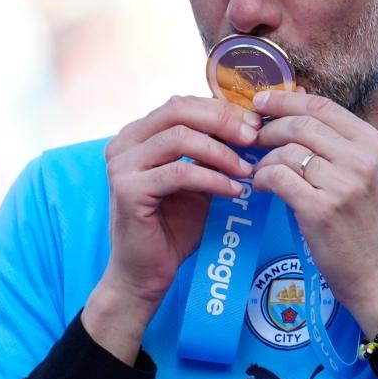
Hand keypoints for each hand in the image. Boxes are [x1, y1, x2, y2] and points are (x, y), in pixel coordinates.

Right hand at [83, 95, 259, 362]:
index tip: (255, 124)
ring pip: (180, 138)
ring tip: (248, 170)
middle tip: (255, 137)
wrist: (145, 274)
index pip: (182, 104)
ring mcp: (122, 165)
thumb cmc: (173, 227)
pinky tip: (234, 191)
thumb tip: (253, 126)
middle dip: (223, 121)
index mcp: (138, 134)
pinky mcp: (127, 190)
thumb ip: (213, 152)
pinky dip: (212, 179)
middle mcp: (124, 143)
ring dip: (221, 153)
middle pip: (178, 110)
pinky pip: (179, 173)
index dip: (221, 109)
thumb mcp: (198, 181)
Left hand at [250, 89, 377, 336]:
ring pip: (286, 151)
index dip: (285, 99)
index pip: (321, 106)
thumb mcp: (367, 175)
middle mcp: (362, 159)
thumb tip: (296, 111)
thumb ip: (339, 145)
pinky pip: (277, 177)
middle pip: (300, 124)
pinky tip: (261, 188)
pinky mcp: (321, 209)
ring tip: (260, 172)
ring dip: (264, 159)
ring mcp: (343, 184)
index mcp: (374, 143)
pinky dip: (262, 179)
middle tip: (252, 139)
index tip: (261, 102)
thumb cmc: (368, 227)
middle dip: (268, 128)